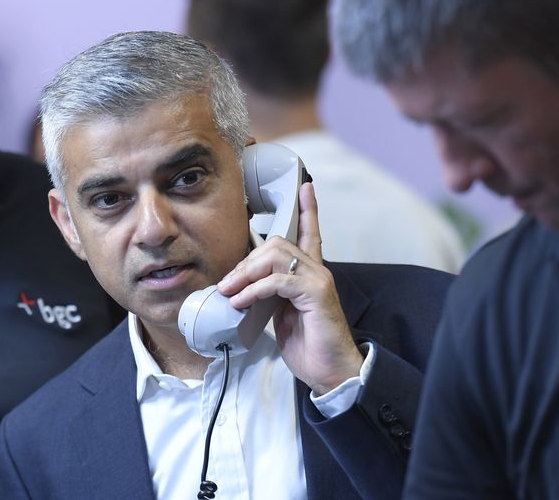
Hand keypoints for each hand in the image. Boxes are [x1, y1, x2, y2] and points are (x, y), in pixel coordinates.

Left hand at [217, 183, 363, 394]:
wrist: (331, 372)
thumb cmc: (308, 346)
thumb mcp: (281, 314)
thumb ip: (269, 294)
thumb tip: (241, 288)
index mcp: (309, 274)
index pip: (310, 233)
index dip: (308, 209)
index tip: (306, 186)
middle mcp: (316, 271)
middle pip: (278, 242)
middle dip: (246, 260)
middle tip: (227, 284)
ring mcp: (318, 280)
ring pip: (276, 256)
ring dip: (245, 273)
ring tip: (229, 292)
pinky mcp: (316, 294)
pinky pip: (277, 281)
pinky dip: (253, 290)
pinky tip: (240, 303)